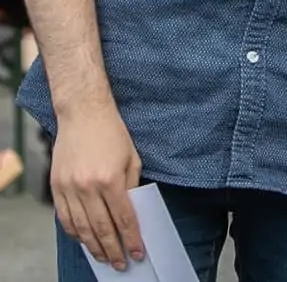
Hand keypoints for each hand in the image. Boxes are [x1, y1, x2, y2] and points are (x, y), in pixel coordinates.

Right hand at [51, 101, 143, 271]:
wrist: (83, 114)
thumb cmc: (113, 133)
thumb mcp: (131, 157)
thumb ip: (131, 185)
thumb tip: (131, 211)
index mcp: (110, 179)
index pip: (123, 218)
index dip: (131, 239)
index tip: (138, 252)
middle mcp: (87, 187)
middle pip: (101, 228)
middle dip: (113, 249)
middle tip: (122, 264)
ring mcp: (69, 188)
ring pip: (81, 228)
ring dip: (93, 246)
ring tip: (105, 257)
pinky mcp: (56, 187)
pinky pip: (64, 218)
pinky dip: (75, 233)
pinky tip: (84, 240)